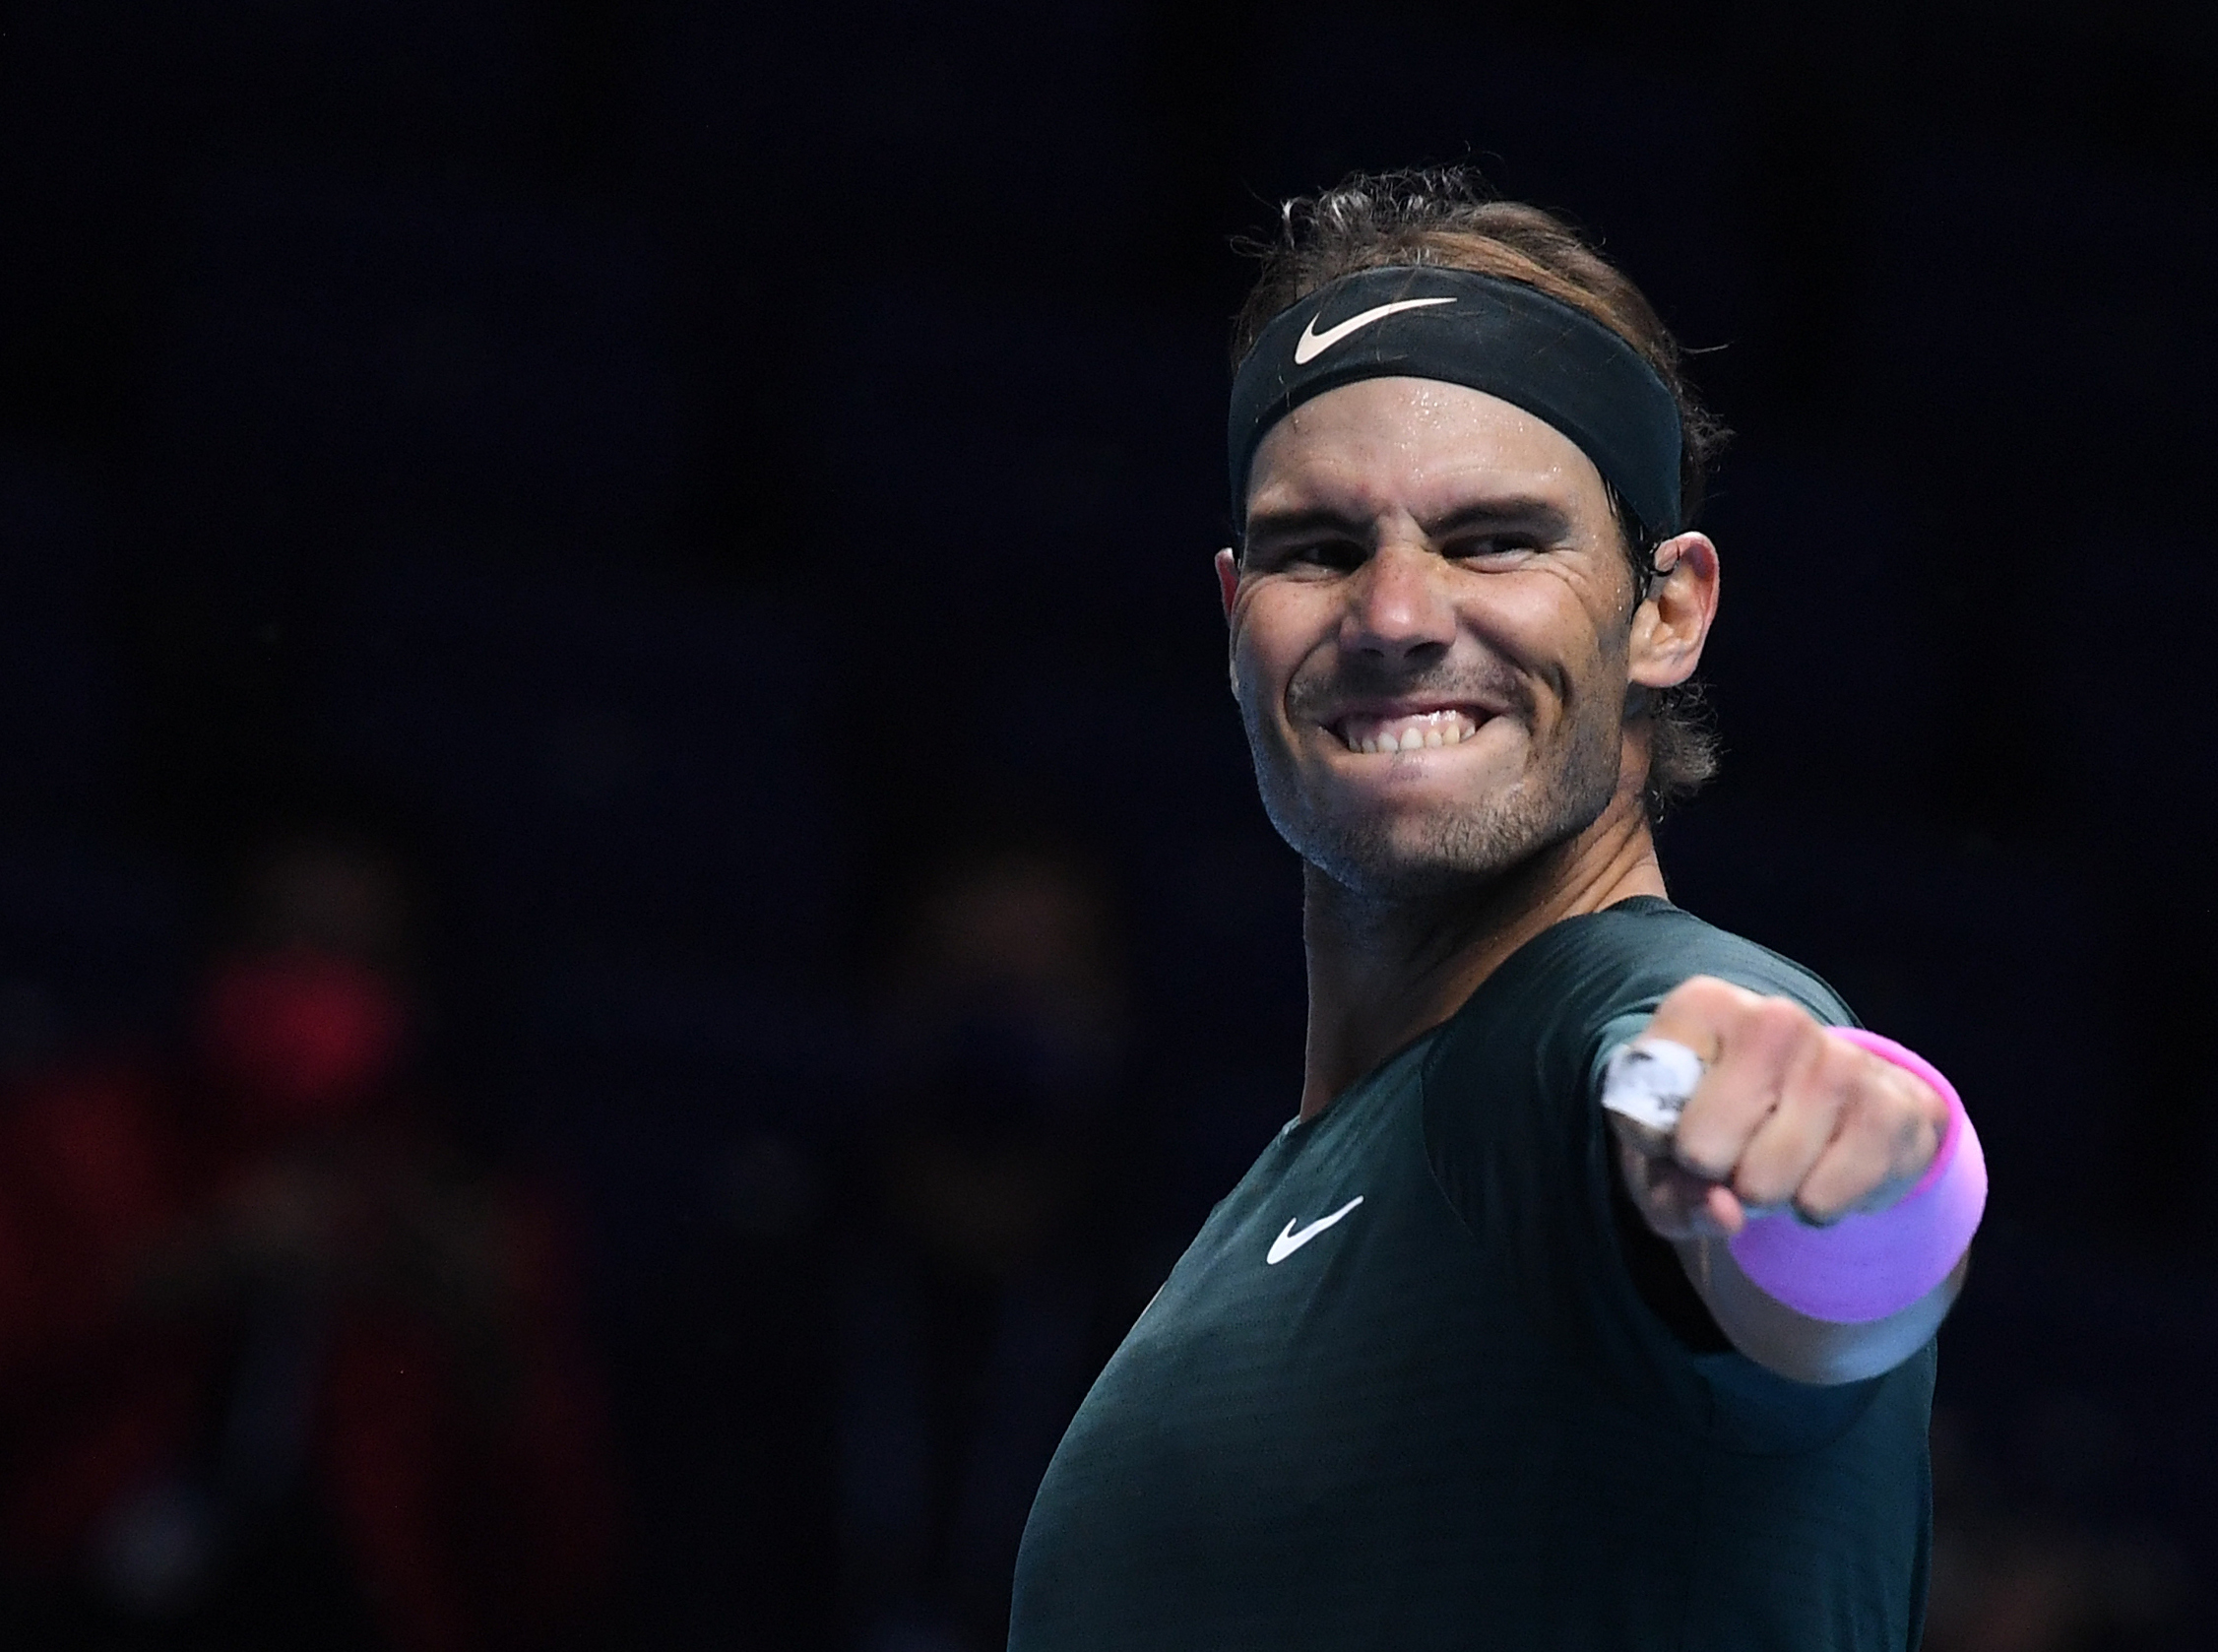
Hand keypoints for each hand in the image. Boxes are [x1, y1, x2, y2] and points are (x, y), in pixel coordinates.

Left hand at [1614, 977, 1947, 1241]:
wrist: (1830, 1112)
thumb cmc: (1721, 1129)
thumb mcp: (1666, 1158)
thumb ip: (1670, 1191)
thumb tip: (1725, 1211)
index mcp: (1704, 1006)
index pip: (1646, 1105)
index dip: (1654, 1143)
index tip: (1668, 1130)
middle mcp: (1774, 1019)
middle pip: (1705, 1151)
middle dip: (1713, 1176)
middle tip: (1731, 1156)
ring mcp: (1841, 1058)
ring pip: (1766, 1182)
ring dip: (1765, 1196)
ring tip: (1775, 1162)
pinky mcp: (1895, 1108)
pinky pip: (1823, 1199)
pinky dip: (1814, 1207)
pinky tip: (1819, 1169)